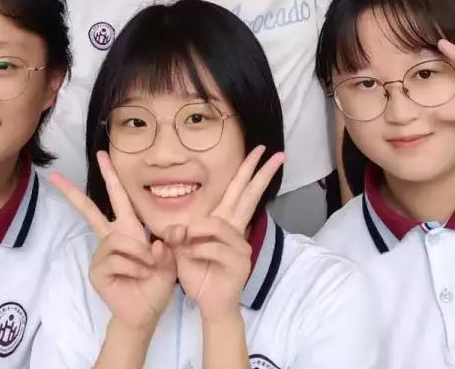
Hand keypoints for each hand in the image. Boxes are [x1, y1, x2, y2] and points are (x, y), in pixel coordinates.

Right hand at [50, 152, 176, 332]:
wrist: (145, 313)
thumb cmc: (157, 284)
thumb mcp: (172, 261)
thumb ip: (170, 246)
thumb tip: (158, 240)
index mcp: (130, 229)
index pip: (119, 197)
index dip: (111, 176)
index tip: (102, 155)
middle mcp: (112, 237)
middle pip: (89, 211)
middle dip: (72, 193)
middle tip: (55, 175)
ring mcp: (102, 254)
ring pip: (118, 241)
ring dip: (139, 254)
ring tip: (148, 266)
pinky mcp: (97, 270)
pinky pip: (117, 260)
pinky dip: (133, 268)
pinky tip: (137, 277)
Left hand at [164, 147, 284, 322]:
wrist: (210, 304)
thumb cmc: (197, 273)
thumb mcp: (180, 250)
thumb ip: (179, 236)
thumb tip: (179, 229)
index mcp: (224, 222)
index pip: (238, 190)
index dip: (247, 170)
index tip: (258, 151)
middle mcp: (236, 230)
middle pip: (249, 196)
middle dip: (261, 174)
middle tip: (276, 154)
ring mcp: (240, 245)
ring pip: (218, 225)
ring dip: (197, 233)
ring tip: (184, 244)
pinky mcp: (239, 261)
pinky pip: (214, 247)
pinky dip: (198, 250)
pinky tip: (191, 256)